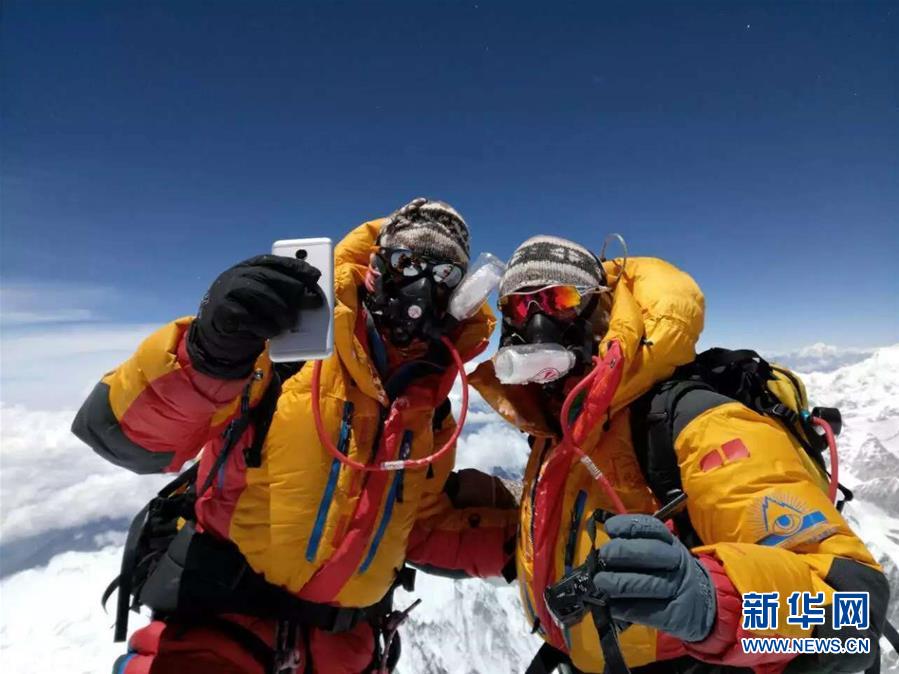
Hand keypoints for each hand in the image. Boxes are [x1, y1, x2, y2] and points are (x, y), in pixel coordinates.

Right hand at [188, 255, 321, 378]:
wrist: (214, 332)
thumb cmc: (248, 311)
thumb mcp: (264, 298)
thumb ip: (281, 293)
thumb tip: (311, 298)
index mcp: (249, 267)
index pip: (274, 261)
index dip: (295, 266)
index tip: (316, 275)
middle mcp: (237, 275)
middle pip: (268, 276)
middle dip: (294, 287)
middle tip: (313, 301)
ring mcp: (228, 291)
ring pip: (260, 293)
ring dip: (281, 309)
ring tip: (291, 322)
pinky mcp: (223, 311)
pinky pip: (247, 316)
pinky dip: (264, 326)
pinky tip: (274, 332)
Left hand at [592, 514, 715, 642]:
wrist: (702, 603)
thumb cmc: (668, 572)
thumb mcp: (659, 552)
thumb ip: (634, 547)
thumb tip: (599, 552)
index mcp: (669, 542)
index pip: (652, 528)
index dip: (629, 525)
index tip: (610, 528)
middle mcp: (676, 562)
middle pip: (650, 552)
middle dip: (623, 551)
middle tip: (603, 556)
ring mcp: (677, 588)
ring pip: (648, 583)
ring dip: (619, 583)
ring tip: (600, 582)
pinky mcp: (674, 614)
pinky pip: (647, 611)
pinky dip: (625, 608)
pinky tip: (611, 606)